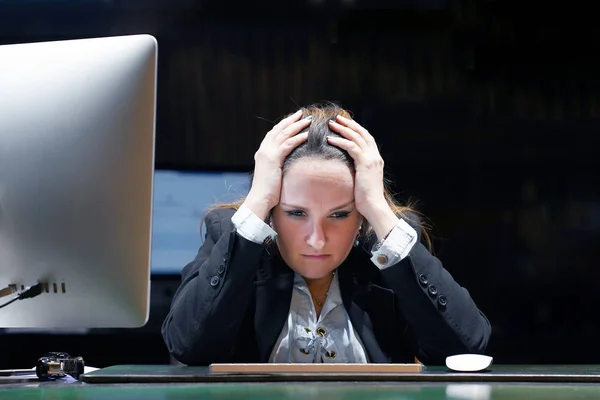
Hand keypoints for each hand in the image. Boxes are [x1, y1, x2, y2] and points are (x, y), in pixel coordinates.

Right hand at [244, 110, 310, 219]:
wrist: (260, 199)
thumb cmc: (268, 191)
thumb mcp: (273, 174)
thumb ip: (278, 165)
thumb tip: (288, 163)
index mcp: (262, 152)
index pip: (274, 133)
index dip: (284, 125)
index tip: (294, 119)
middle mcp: (263, 150)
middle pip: (278, 130)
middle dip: (291, 120)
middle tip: (301, 113)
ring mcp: (267, 153)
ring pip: (284, 134)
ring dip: (297, 126)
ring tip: (308, 120)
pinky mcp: (273, 159)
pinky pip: (287, 144)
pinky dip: (298, 138)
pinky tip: (307, 134)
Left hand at [327, 115, 397, 239]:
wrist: (373, 206)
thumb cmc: (366, 198)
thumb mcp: (362, 180)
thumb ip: (358, 170)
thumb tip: (347, 167)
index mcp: (375, 159)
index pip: (367, 138)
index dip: (356, 129)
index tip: (345, 124)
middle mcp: (375, 156)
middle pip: (362, 134)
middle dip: (350, 124)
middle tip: (337, 118)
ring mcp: (371, 159)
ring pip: (356, 137)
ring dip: (343, 129)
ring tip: (332, 124)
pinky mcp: (365, 164)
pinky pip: (351, 147)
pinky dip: (340, 141)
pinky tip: (330, 139)